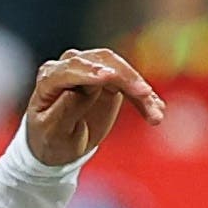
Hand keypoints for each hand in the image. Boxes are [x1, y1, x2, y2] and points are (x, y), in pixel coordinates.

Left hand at [19, 47, 164, 166]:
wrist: (59, 146)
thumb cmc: (50, 139)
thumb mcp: (52, 133)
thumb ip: (63, 111)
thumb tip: (77, 92)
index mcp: (49, 78)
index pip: (71, 69)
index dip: (90, 71)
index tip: (108, 77)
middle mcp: (70, 67)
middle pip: (101, 61)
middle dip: (125, 77)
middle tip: (144, 94)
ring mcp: (91, 70)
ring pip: (121, 70)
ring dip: (140, 90)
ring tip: (155, 113)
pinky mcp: (109, 79)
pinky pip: (131, 84)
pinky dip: (144, 98)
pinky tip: (157, 110)